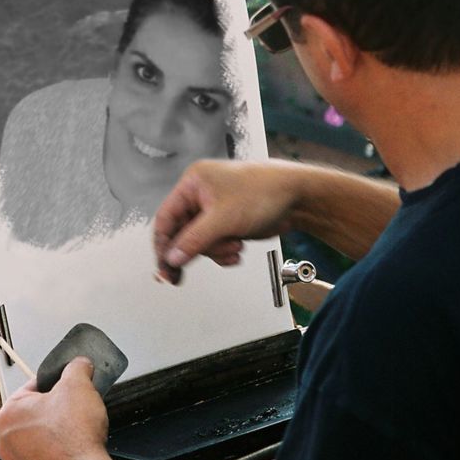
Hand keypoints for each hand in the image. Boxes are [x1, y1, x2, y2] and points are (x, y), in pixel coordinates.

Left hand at [0, 357, 116, 459]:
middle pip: (35, 411)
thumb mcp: (79, 384)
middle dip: (55, 407)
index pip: (33, 386)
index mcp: (8, 412)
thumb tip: (79, 364)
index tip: (69, 388)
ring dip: (55, 429)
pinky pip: (43, 454)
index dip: (56, 384)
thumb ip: (76, 367)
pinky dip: (57, 450)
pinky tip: (72, 447)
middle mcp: (6, 439)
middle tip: (74, 408)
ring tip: (74, 428)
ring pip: (38, 434)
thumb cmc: (75, 436)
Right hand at [153, 159, 300, 283]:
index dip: (163, 244)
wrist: (297, 198)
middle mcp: (200, 195)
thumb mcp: (223, 219)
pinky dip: (224, 251)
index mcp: (193, 183)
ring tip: (234, 247)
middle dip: (196, 249)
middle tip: (180, 276)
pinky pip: (215, 244)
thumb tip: (172, 258)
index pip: (166, 217)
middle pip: (182, 233)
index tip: (164, 267)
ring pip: (200, 242)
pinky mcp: (227, 222)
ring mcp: (214, 209)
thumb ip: (194, 240)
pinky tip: (237, 250)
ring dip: (216, 250)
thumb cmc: (263, 192)